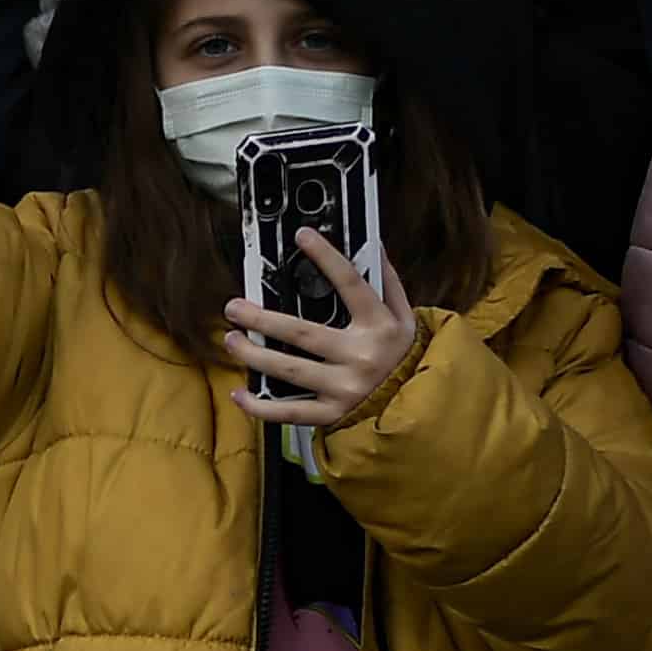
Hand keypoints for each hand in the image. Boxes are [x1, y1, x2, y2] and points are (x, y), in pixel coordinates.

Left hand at [220, 233, 418, 430]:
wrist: (419, 407)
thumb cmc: (404, 356)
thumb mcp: (406, 317)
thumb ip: (387, 282)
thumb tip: (372, 245)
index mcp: (379, 326)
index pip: (350, 284)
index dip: (326, 257)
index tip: (303, 236)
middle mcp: (360, 356)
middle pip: (301, 332)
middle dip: (261, 318)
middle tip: (234, 307)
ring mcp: (345, 387)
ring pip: (288, 370)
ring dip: (253, 354)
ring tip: (232, 340)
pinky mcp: (332, 414)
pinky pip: (289, 412)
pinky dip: (260, 406)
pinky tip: (240, 393)